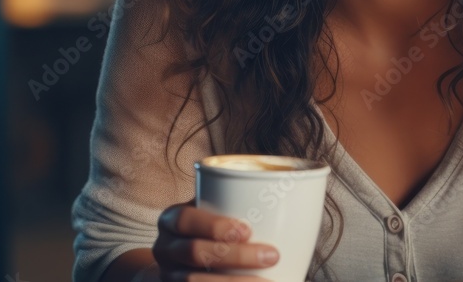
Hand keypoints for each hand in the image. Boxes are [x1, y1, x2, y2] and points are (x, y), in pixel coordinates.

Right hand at [152, 200, 280, 280]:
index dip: (214, 225)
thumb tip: (298, 189)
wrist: (182, 265)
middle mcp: (164, 248)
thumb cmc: (211, 231)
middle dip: (236, 256)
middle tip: (272, 255)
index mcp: (171, 220)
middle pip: (194, 254)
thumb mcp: (213, 211)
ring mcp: (167, 276)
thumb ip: (237, 200)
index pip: (185, 219)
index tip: (248, 230)